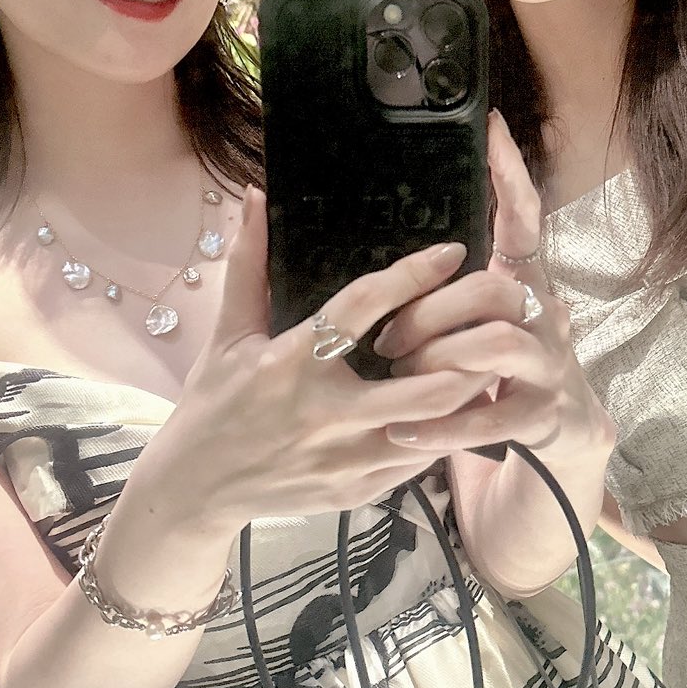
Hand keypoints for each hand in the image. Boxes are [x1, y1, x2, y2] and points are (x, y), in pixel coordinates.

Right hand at [160, 189, 494, 523]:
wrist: (194, 489)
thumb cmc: (213, 403)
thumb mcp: (227, 335)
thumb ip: (249, 265)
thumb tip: (255, 196)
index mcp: (292, 361)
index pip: (363, 307)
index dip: (413, 275)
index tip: (454, 252)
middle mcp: (323, 412)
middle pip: (422, 386)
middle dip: (465, 356)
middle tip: (491, 324)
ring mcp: (343, 459)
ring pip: (430, 430)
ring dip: (463, 397)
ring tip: (486, 364)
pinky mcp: (354, 491)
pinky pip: (413, 461)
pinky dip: (439, 434)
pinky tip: (454, 410)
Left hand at [373, 112, 615, 462]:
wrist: (559, 446)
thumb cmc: (494, 375)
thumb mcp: (476, 324)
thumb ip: (446, 289)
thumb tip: (396, 254)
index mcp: (523, 285)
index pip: (523, 221)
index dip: (510, 177)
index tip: (491, 128)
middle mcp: (545, 316)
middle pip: (489, 289)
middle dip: (431, 311)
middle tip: (385, 340)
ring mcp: (548, 366)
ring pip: (493, 343)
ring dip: (436, 359)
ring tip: (397, 378)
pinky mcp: (541, 416)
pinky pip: (489, 415)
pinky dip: (441, 426)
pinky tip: (404, 434)